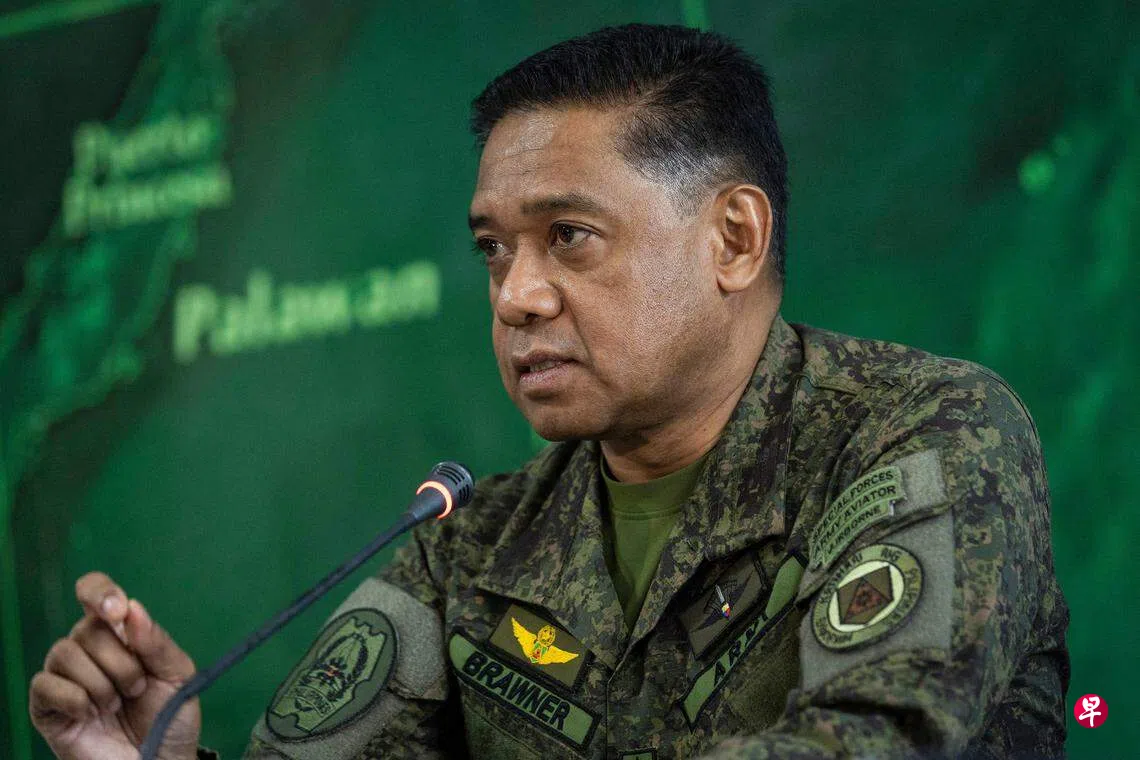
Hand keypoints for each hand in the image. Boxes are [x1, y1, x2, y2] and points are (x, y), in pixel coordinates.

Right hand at [29, 572, 200, 759]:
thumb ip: (156, 641)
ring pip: (64, 652)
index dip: (99, 592)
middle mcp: (89, 650)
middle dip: (119, 660)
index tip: (117, 610)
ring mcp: (67, 678)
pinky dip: (75, 698)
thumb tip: (132, 608)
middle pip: (86, 628)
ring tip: (116, 704)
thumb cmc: (169, 717)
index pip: (95, 592)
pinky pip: (45, 685)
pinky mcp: (48, 708)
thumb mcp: (177, 674)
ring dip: (101, 682)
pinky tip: (92, 714)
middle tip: (136, 686)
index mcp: (120, 634)